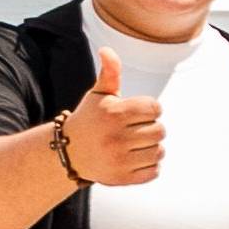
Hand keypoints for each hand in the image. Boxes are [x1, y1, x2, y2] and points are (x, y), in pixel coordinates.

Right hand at [60, 48, 165, 186]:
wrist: (68, 152)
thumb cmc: (90, 119)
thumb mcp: (99, 95)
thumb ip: (110, 72)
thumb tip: (107, 50)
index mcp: (114, 114)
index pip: (156, 108)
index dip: (148, 110)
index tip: (134, 113)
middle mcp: (116, 137)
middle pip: (161, 131)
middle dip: (149, 128)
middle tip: (132, 130)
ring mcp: (119, 160)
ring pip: (159, 151)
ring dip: (151, 148)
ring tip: (132, 144)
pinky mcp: (122, 178)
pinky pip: (154, 171)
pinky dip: (148, 166)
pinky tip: (132, 159)